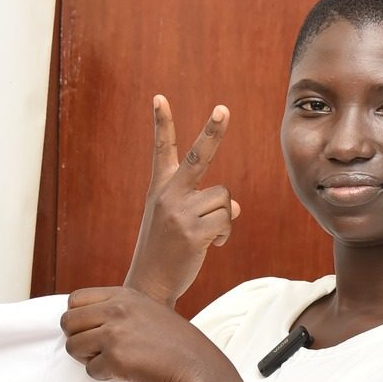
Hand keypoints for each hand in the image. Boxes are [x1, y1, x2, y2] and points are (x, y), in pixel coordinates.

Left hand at [61, 285, 225, 381]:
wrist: (194, 364)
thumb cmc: (170, 341)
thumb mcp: (144, 309)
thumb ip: (115, 308)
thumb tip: (80, 318)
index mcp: (121, 295)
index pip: (75, 300)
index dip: (77, 318)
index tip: (90, 331)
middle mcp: (115, 310)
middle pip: (67, 323)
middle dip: (77, 339)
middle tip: (95, 350)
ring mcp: (114, 333)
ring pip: (72, 347)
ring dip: (87, 359)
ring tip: (110, 361)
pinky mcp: (115, 358)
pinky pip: (90, 370)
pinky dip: (104, 376)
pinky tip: (124, 372)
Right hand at [124, 96, 238, 305]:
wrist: (149, 284)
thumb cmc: (166, 250)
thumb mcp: (177, 221)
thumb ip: (202, 204)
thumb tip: (233, 203)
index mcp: (160, 188)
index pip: (163, 150)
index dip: (162, 123)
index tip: (159, 97)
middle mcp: (168, 195)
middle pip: (200, 156)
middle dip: (214, 131)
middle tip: (223, 108)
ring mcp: (179, 212)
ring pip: (225, 199)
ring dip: (223, 219)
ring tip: (205, 236)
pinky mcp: (193, 231)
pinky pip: (226, 220)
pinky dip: (224, 235)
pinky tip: (209, 246)